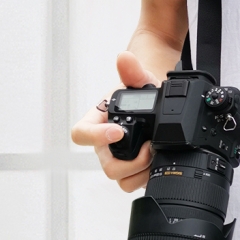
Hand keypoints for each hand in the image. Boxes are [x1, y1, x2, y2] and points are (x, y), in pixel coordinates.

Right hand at [71, 51, 160, 191]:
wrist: (152, 99)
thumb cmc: (137, 90)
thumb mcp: (137, 79)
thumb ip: (131, 70)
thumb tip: (125, 58)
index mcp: (97, 121)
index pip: (81, 134)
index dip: (95, 136)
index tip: (117, 131)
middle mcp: (104, 144)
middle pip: (106, 165)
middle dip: (129, 162)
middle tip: (149, 149)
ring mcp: (117, 158)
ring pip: (121, 179)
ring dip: (140, 172)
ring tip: (155, 154)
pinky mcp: (132, 169)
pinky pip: (134, 182)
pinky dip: (147, 176)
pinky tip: (158, 162)